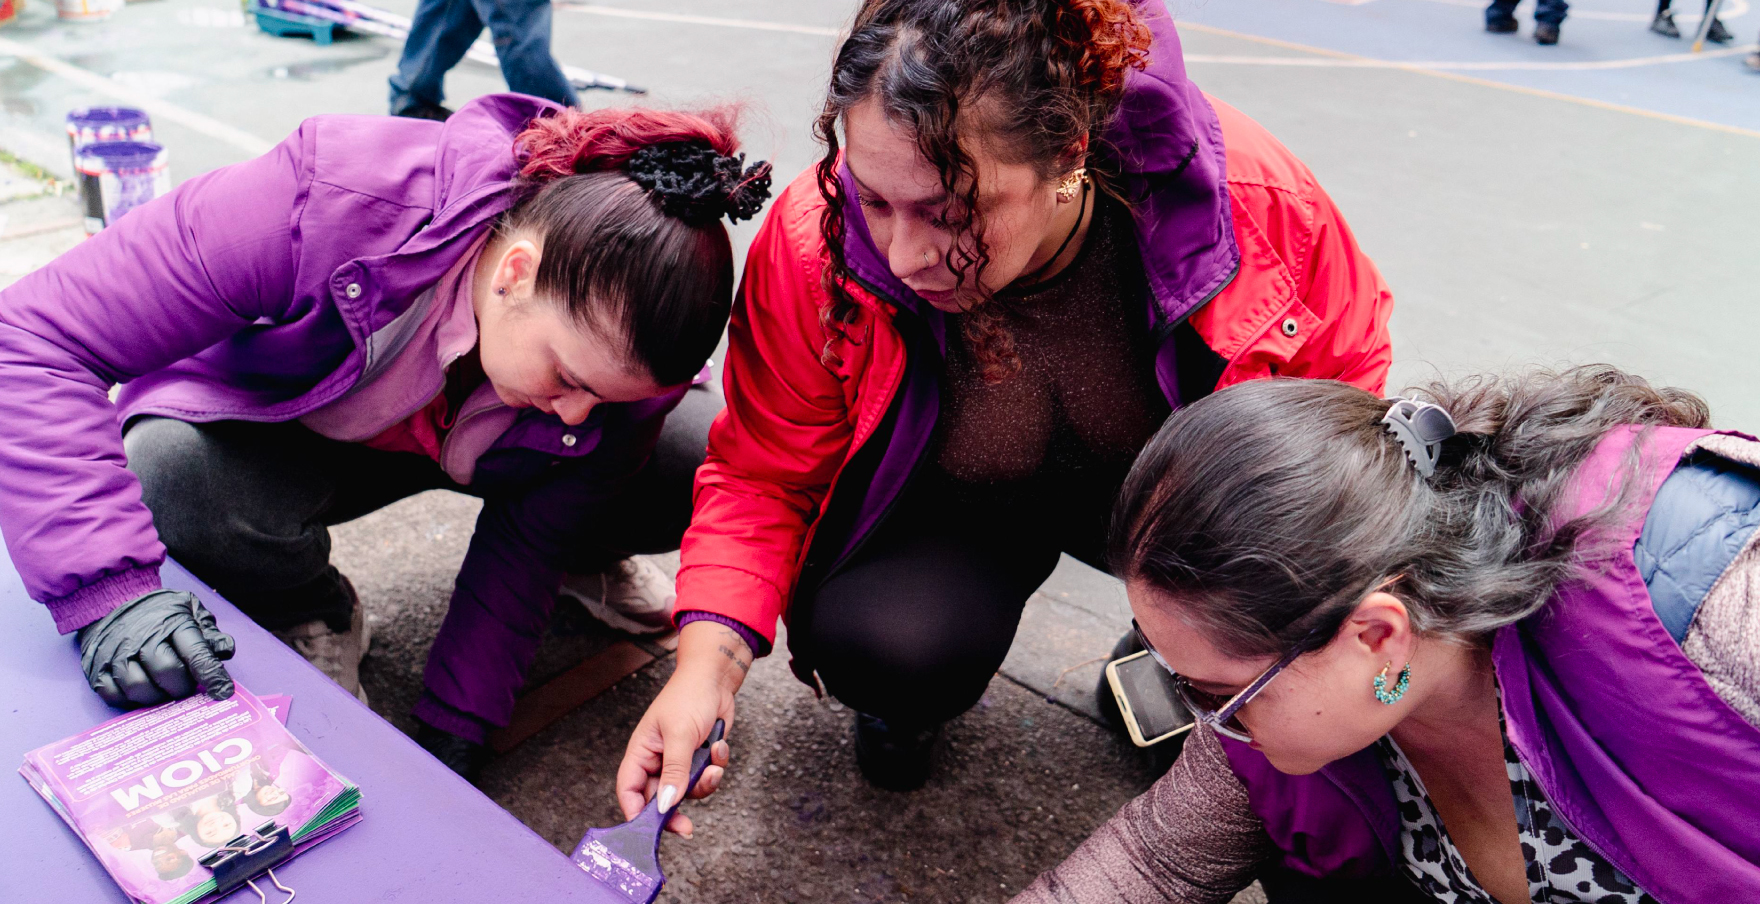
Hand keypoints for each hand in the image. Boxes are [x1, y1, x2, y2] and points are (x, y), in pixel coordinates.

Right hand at [77, 589, 236, 707]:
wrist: (111, 600)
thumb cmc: (158, 612)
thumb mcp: (189, 609)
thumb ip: (209, 631)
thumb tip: (225, 650)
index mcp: (171, 622)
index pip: (195, 652)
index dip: (212, 675)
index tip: (223, 691)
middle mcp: (141, 637)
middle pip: (167, 672)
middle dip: (183, 686)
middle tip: (186, 687)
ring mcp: (116, 654)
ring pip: (139, 687)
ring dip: (156, 697)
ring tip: (164, 691)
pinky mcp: (97, 670)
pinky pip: (114, 696)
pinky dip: (130, 701)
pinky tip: (142, 692)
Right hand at [615, 621, 749, 836]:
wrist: (716, 680)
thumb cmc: (689, 697)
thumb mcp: (680, 735)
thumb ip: (673, 772)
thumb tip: (665, 805)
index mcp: (641, 752)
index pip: (629, 790)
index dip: (635, 814)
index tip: (649, 831)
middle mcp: (657, 760)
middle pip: (659, 799)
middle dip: (676, 809)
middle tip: (686, 826)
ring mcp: (679, 761)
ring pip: (687, 792)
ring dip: (703, 783)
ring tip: (712, 764)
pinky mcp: (698, 760)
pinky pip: (705, 778)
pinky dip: (716, 765)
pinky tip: (719, 745)